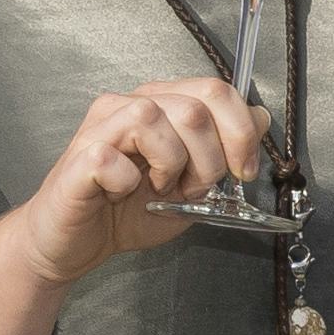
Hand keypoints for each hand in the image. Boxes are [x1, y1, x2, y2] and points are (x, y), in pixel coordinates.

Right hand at [0, 77, 264, 292]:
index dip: (241, 130)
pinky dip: (128, 182)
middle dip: (210, 158)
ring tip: (157, 189)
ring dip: (171, 166)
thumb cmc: (125, 213)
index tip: (243, 172)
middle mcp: (130, 105)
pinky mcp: (80, 156)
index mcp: (161, 105)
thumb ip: (224, 151)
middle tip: (194, 189)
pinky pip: (114, 157)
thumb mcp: (191, 185)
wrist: (72, 245)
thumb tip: (261, 118)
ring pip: (155, 119)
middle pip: (194, 106)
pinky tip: (120, 193)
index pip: (215, 89)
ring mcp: (102, 127)